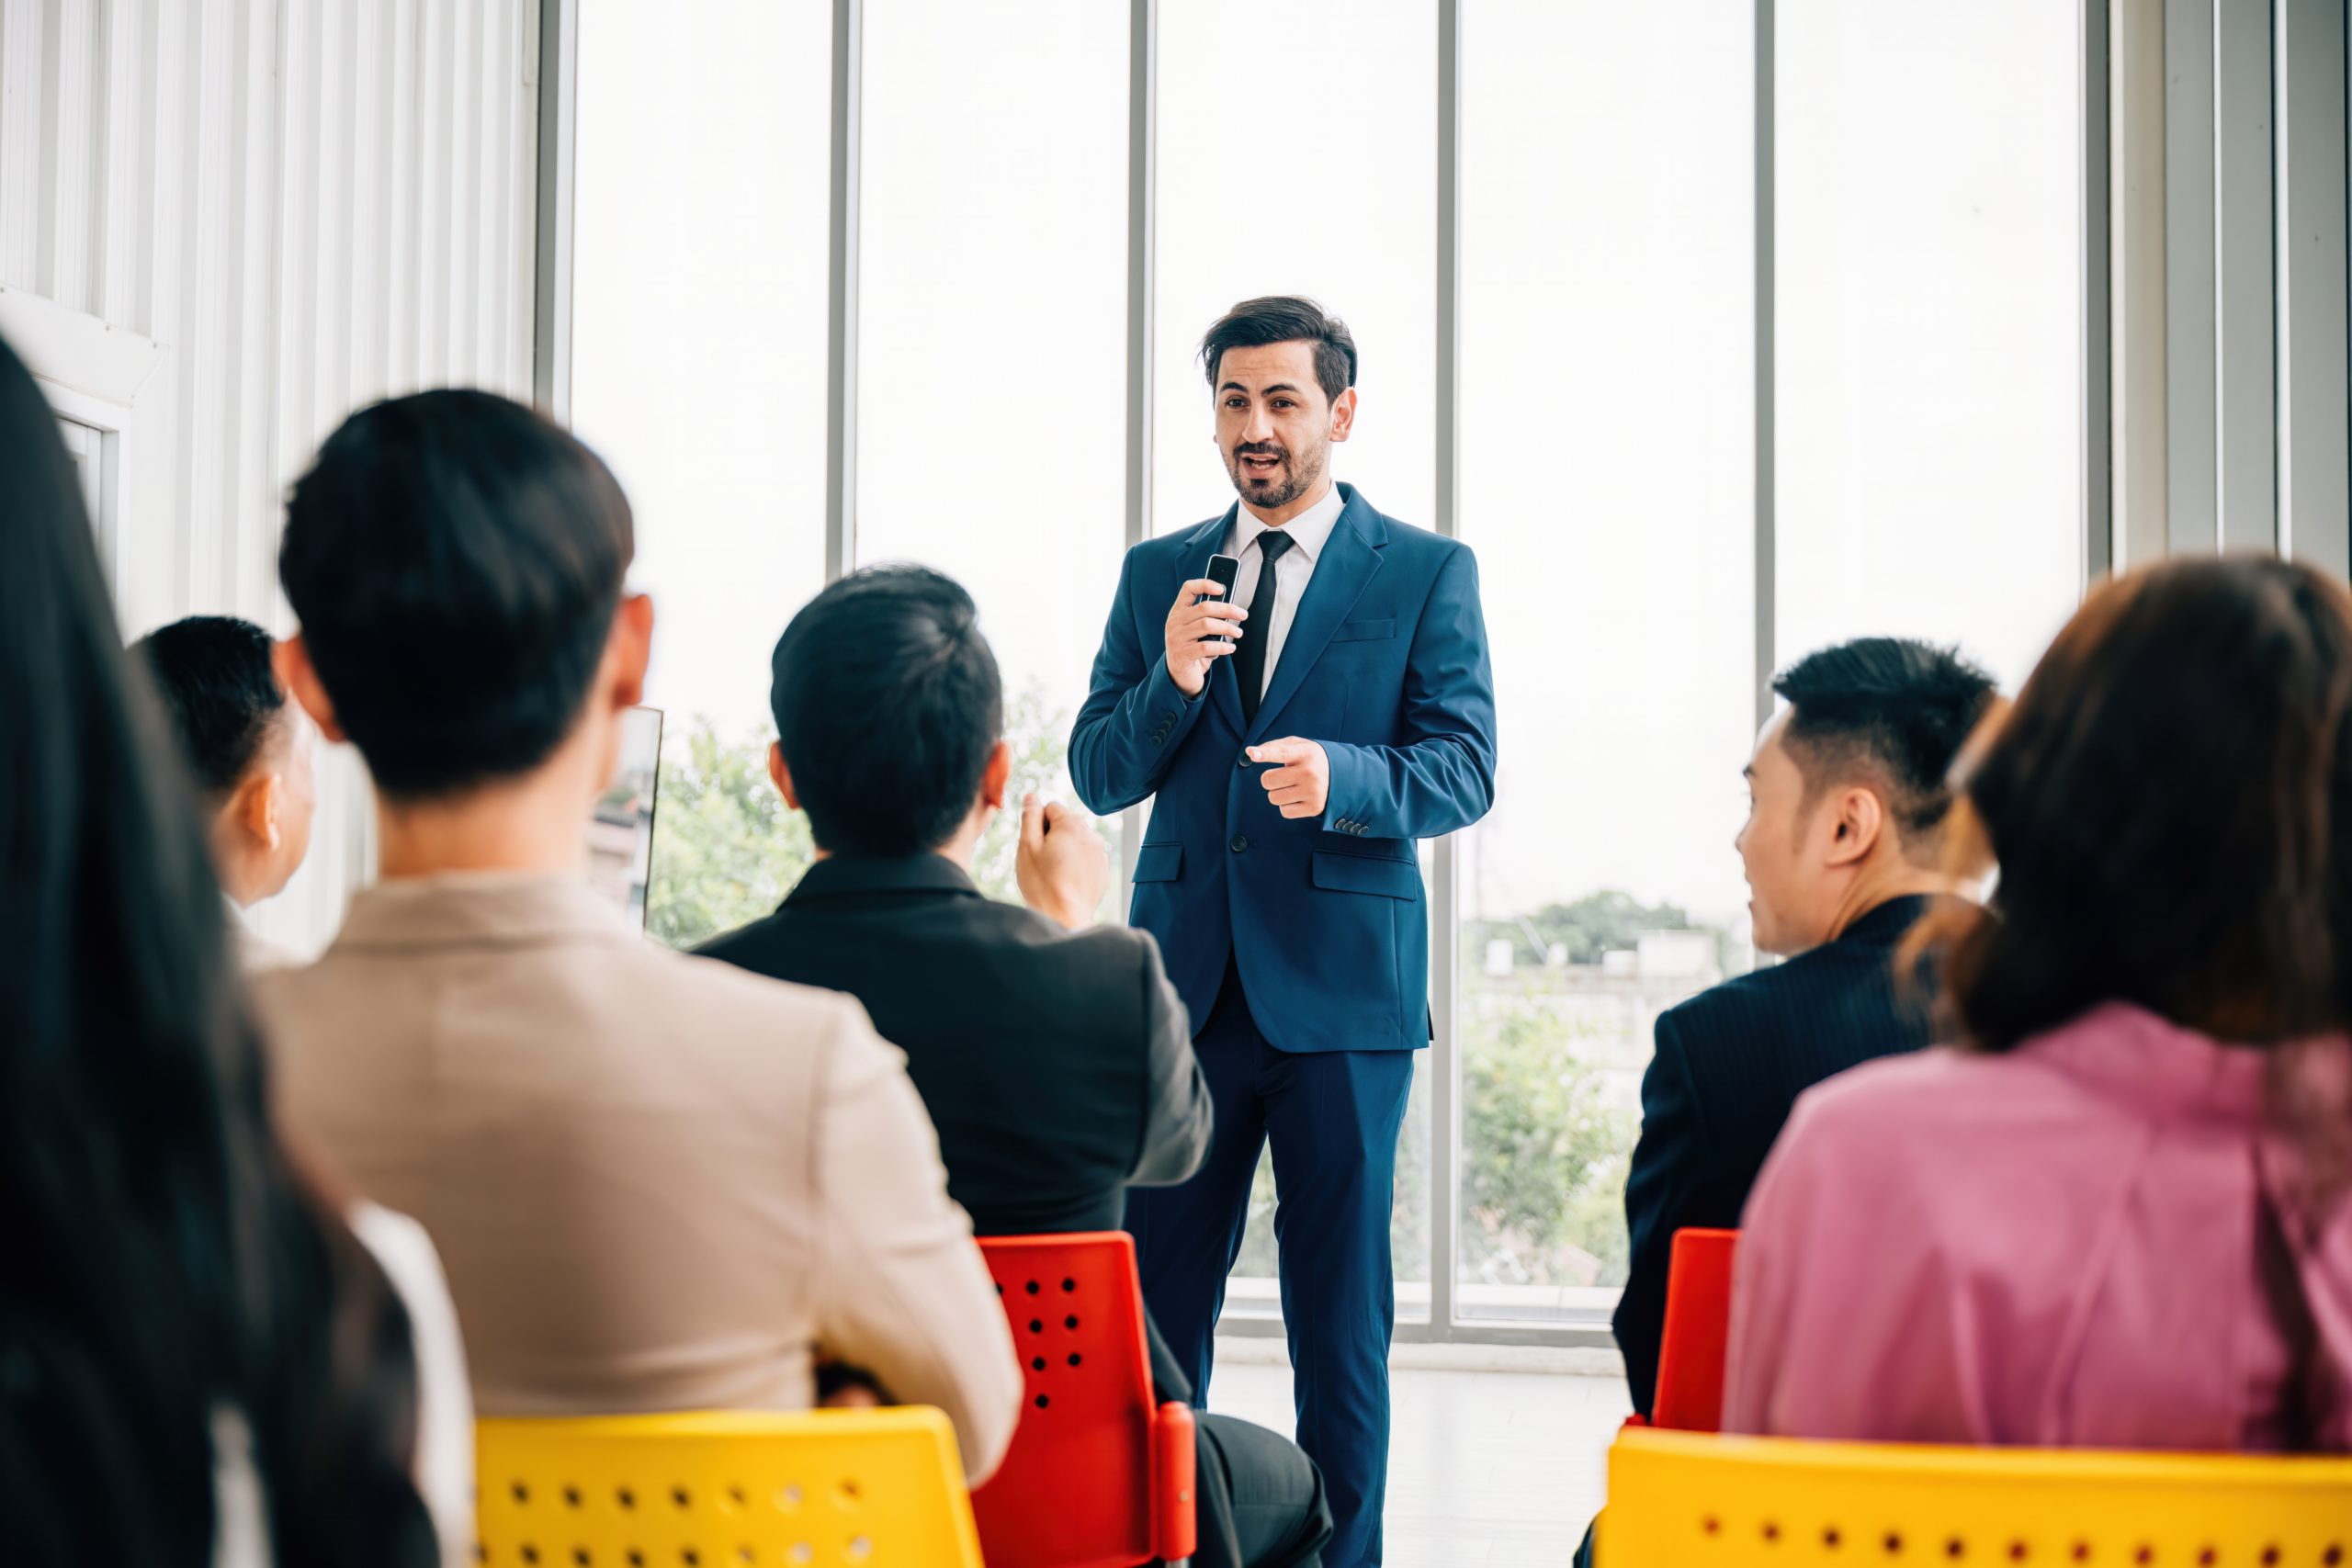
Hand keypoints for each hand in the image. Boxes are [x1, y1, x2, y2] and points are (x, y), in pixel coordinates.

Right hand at [1016, 793, 1109, 928]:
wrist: (1065, 918)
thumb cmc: (1042, 883)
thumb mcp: (1027, 846)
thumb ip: (1030, 817)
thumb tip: (1032, 797)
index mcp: (1072, 824)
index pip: (1051, 807)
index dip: (1038, 824)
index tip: (1036, 845)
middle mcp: (1091, 834)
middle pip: (1065, 824)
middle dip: (1052, 837)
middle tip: (1043, 861)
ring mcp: (1100, 853)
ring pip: (1076, 842)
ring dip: (1065, 851)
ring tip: (1055, 874)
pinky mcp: (1103, 871)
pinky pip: (1086, 859)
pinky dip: (1076, 865)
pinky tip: (1066, 882)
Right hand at [1162, 579, 1247, 697]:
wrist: (1179, 676)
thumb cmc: (1192, 648)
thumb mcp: (1195, 630)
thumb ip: (1206, 618)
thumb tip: (1231, 610)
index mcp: (1178, 612)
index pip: (1188, 589)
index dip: (1205, 584)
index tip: (1222, 589)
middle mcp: (1174, 623)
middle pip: (1204, 608)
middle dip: (1228, 610)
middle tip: (1243, 615)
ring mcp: (1176, 639)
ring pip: (1207, 625)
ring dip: (1227, 629)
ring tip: (1238, 634)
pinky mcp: (1182, 655)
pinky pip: (1207, 647)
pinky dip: (1222, 647)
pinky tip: (1230, 649)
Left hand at [1249, 738, 1330, 819]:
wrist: (1342, 777)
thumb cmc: (1311, 759)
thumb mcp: (1298, 746)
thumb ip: (1274, 746)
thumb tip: (1250, 752)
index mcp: (1306, 753)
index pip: (1281, 753)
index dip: (1265, 754)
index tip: (1253, 754)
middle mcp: (1309, 772)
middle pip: (1268, 780)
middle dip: (1270, 779)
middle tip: (1284, 776)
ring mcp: (1312, 791)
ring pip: (1274, 798)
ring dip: (1278, 793)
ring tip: (1293, 787)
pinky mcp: (1314, 808)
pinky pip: (1284, 811)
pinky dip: (1287, 806)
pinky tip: (1299, 797)